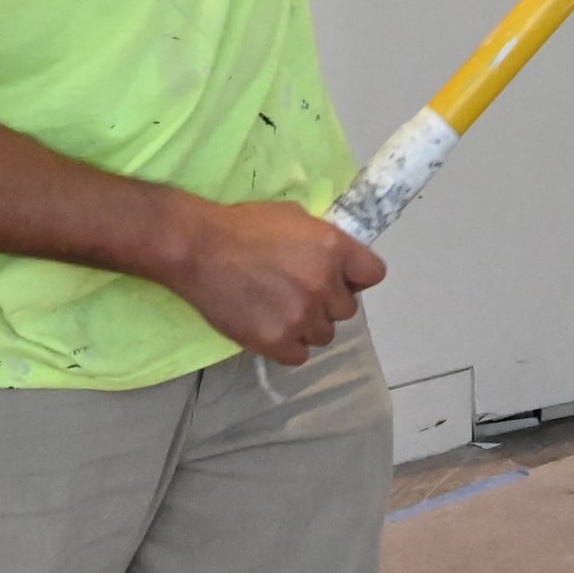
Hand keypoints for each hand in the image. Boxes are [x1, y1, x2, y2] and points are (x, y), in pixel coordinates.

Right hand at [154, 196, 385, 364]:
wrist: (200, 249)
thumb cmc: (245, 225)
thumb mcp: (295, 217)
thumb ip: (323, 240)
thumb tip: (338, 259)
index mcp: (333, 249)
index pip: (373, 274)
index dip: (356, 276)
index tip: (340, 276)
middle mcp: (324, 284)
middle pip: (347, 309)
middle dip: (328, 301)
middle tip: (299, 290)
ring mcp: (302, 316)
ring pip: (324, 334)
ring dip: (308, 324)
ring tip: (281, 309)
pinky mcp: (277, 341)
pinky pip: (300, 355)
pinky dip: (288, 344)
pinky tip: (271, 327)